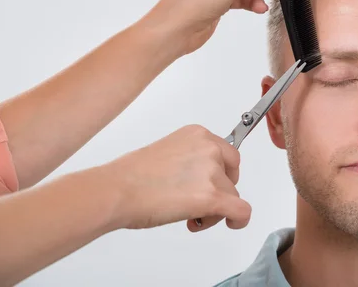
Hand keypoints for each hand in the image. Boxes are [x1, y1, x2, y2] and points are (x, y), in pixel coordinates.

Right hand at [105, 124, 249, 231]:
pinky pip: (241, 210)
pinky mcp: (212, 196)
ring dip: (215, 209)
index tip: (210, 184)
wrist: (116, 191)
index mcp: (197, 134)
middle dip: (221, 190)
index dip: (221, 173)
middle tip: (199, 203)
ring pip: (232, 195)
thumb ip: (189, 159)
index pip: (226, 154)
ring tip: (188, 216)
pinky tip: (231, 224)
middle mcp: (208, 148)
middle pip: (232, 174)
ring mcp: (211, 172)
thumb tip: (199, 179)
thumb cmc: (130, 176)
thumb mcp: (166, 152)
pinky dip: (239, 220)